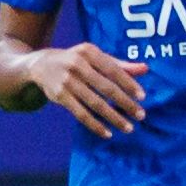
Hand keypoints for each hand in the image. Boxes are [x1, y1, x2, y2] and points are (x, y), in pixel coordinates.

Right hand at [23, 43, 149, 135]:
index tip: (142, 97)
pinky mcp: (59, 96)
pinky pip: (80, 114)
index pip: (113, 70)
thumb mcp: (95, 56)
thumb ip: (120, 64)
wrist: (41, 64)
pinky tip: (107, 133)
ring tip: (128, 127)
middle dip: (125, 103)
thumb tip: (145, 69)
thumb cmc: (77, 60)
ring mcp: (67, 82)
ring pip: (94, 103)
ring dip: (113, 117)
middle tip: (140, 115)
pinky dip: (94, 124)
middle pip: (106, 88)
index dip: (129, 83)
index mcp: (89, 52)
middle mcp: (77, 65)